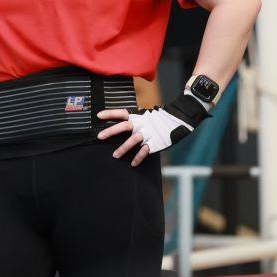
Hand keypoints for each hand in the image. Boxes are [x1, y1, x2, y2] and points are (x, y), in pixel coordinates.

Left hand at [97, 91, 211, 166]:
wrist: (179, 120)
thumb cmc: (160, 120)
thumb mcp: (146, 116)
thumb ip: (135, 120)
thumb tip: (122, 123)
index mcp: (138, 116)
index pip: (121, 113)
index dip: (110, 113)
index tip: (98, 116)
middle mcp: (141, 124)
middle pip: (124, 126)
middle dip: (111, 131)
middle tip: (99, 136)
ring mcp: (148, 133)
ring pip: (133, 140)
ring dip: (123, 148)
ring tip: (115, 156)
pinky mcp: (155, 142)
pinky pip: (145, 151)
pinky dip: (138, 158)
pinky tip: (133, 163)